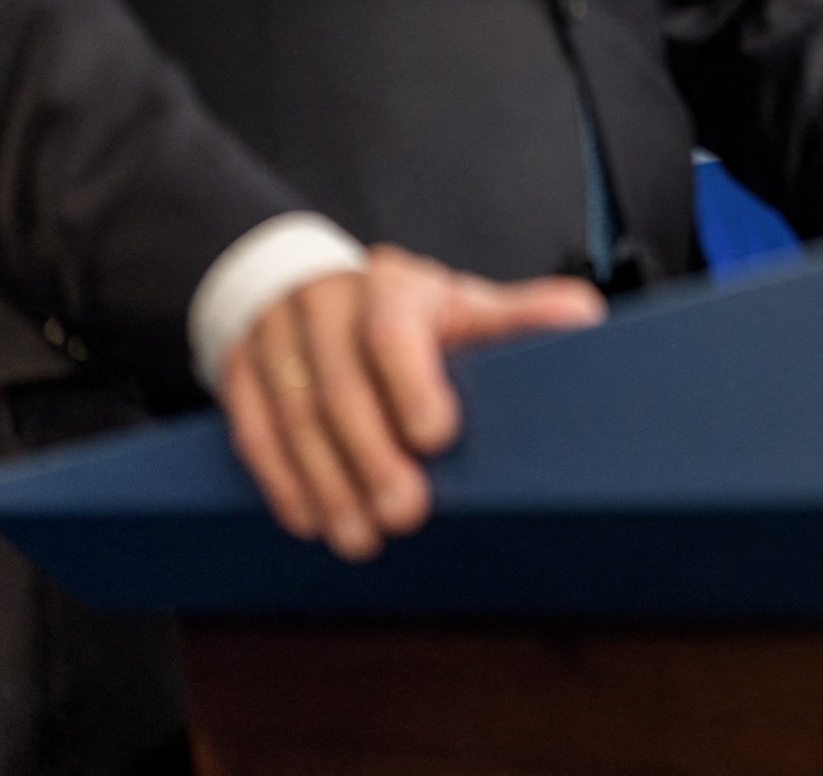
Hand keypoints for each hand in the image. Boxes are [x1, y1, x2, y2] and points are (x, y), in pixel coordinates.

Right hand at [220, 247, 602, 561]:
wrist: (309, 288)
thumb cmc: (405, 312)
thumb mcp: (461, 305)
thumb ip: (516, 317)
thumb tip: (583, 317)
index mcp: (392, 286)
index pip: (393, 329)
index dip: (412, 383)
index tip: (438, 436)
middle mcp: (328, 305)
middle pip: (342, 386)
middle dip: (372, 457)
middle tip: (406, 513)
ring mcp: (276, 337)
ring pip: (296, 416)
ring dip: (329, 484)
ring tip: (361, 537)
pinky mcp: (239, 371)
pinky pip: (253, 431)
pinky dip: (283, 481)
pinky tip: (309, 520)